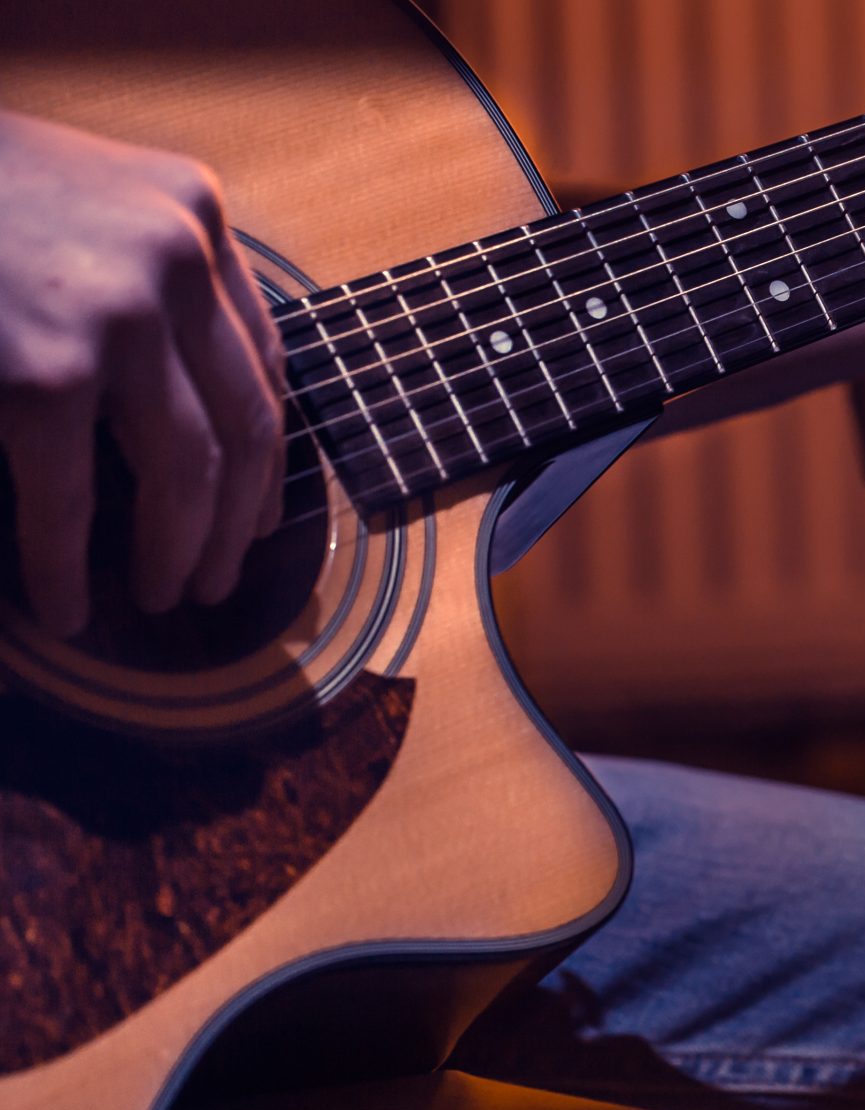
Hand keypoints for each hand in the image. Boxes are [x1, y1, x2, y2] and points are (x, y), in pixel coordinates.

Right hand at [0, 109, 284, 636]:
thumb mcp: (81, 198)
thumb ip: (145, 273)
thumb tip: (190, 407)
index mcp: (193, 207)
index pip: (263, 356)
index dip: (267, 449)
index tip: (261, 511)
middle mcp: (177, 254)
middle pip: (247, 422)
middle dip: (237, 519)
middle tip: (216, 577)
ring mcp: (118, 312)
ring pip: (188, 472)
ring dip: (178, 549)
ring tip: (161, 594)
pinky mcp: (46, 372)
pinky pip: (71, 498)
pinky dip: (67, 564)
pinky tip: (64, 604)